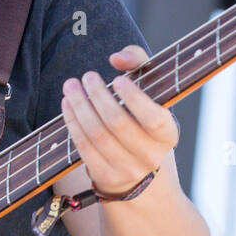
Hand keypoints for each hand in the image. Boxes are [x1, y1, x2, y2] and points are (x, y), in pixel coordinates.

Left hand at [60, 44, 178, 195]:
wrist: (139, 171)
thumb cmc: (142, 119)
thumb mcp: (150, 92)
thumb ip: (139, 63)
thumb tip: (116, 58)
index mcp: (168, 135)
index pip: (154, 119)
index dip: (134, 98)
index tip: (117, 79)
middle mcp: (150, 156)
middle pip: (118, 123)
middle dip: (98, 96)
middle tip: (87, 77)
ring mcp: (127, 170)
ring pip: (97, 135)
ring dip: (80, 107)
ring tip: (71, 86)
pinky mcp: (106, 177)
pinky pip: (84, 148)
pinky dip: (73, 123)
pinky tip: (67, 105)